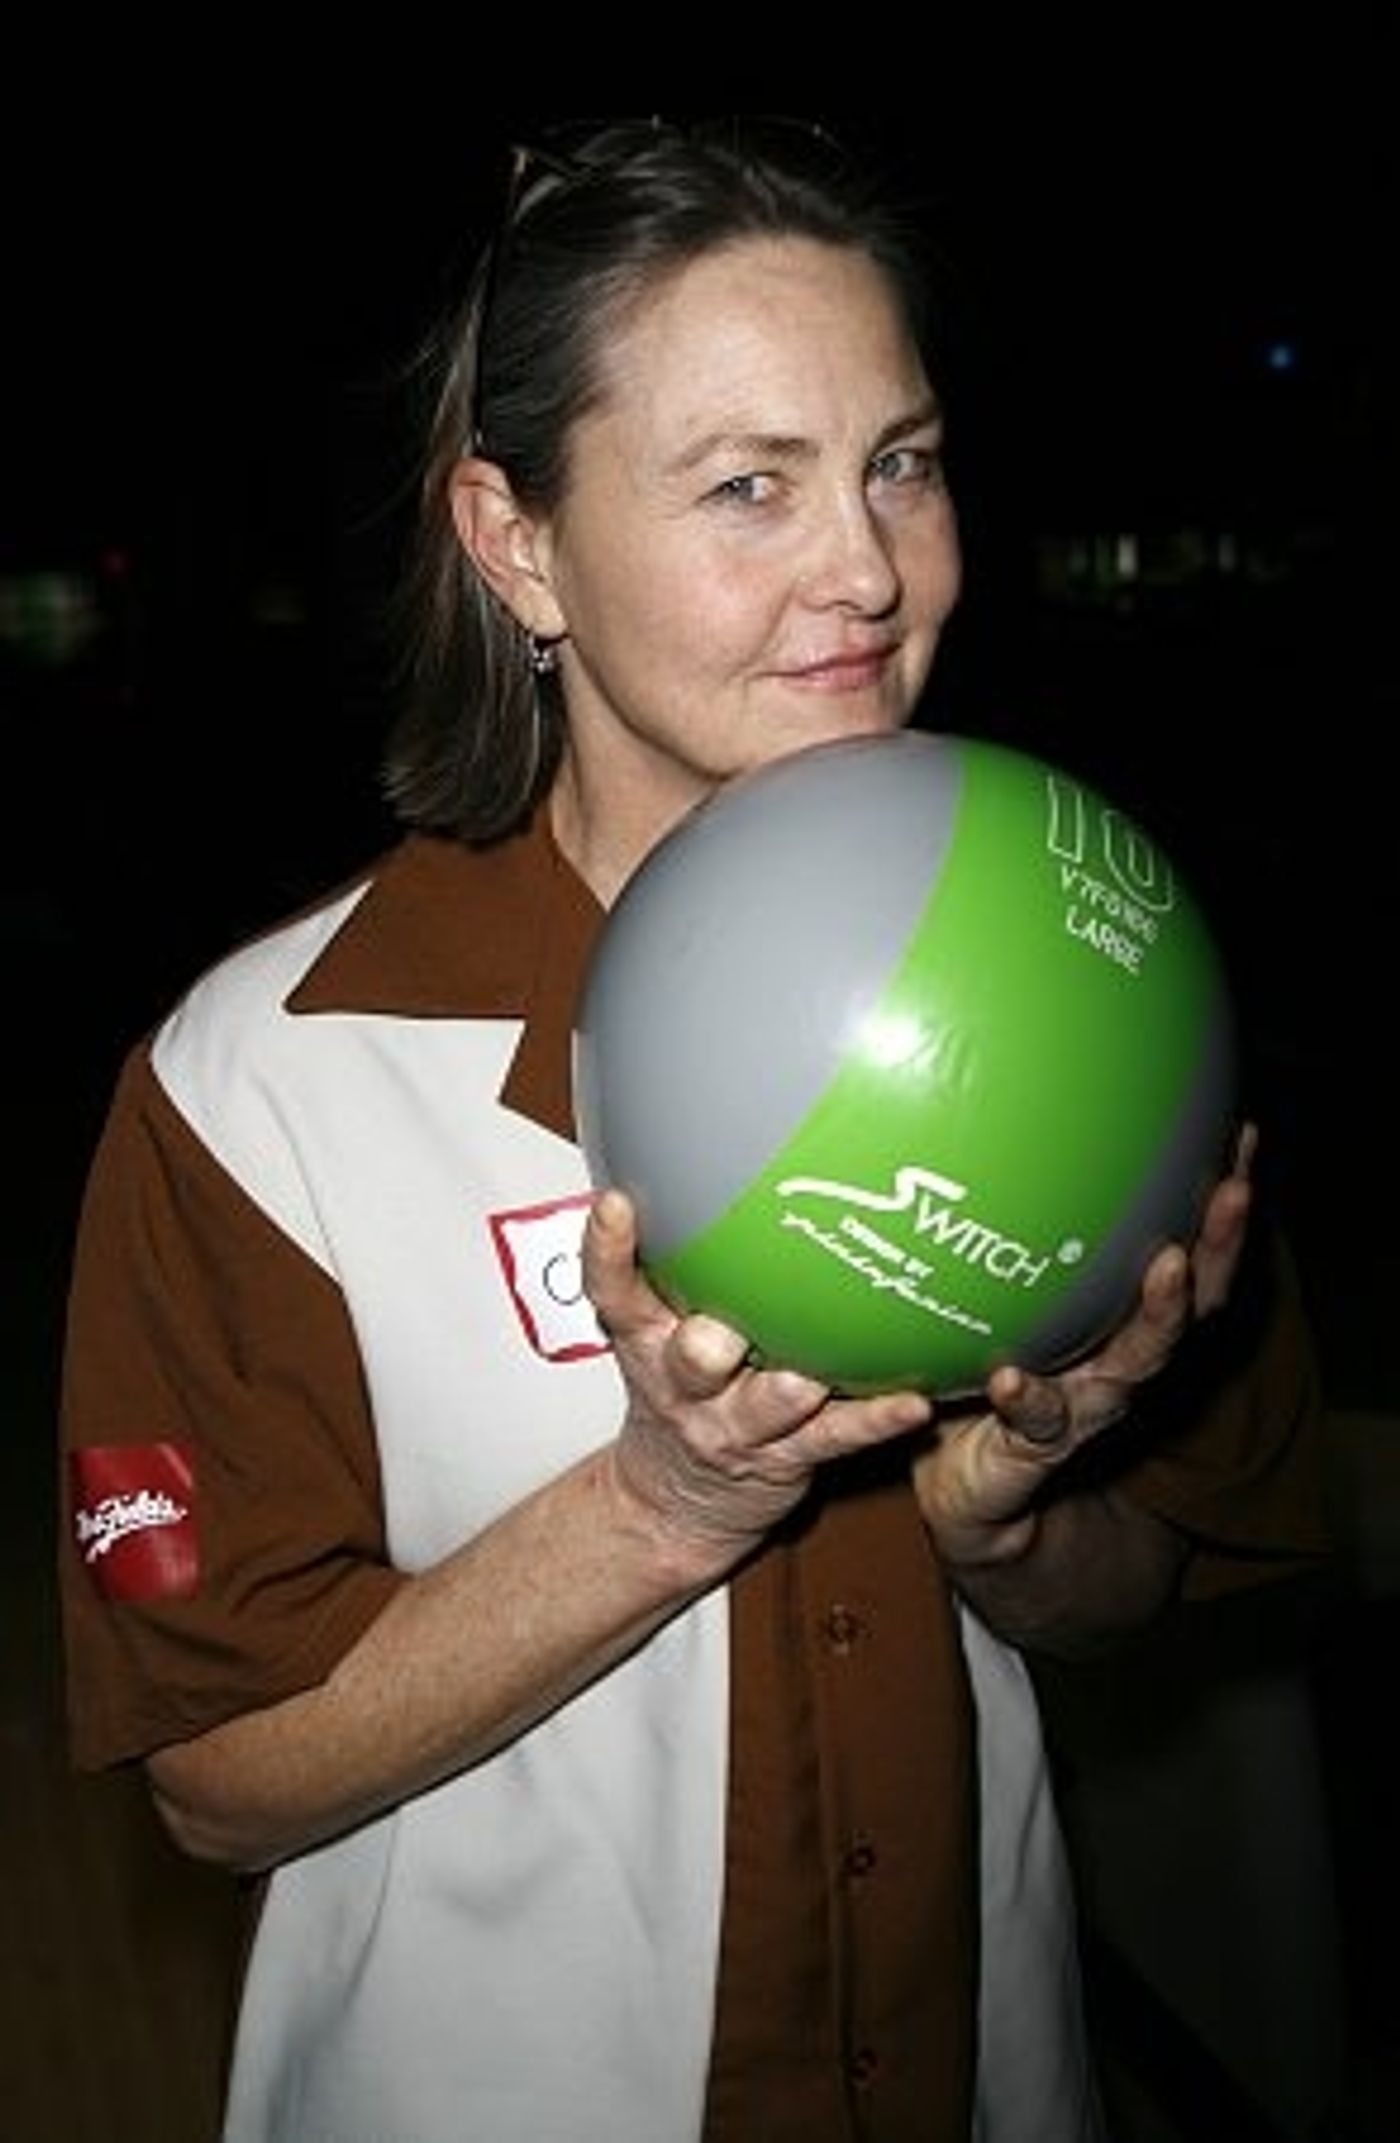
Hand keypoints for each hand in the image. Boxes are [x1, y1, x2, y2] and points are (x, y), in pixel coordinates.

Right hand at [582, 1188, 930, 1576]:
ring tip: (809, 1376)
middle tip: (718, 1337)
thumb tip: (707, 1154)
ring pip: (762, 1406)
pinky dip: (874, 1419)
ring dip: (784, 1391)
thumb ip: (674, 1262)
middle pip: (689, 1361)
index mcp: (649, 1341)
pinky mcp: (783, 1457)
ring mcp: (733, 1425)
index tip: (618, 1204)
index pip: (615, 1291)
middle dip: (701, 1348)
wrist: (677, 1500)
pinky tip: (911, 1401)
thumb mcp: (655, 1329)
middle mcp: (685, 1383)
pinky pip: (834, 1437)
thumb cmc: (683, 1390)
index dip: (607, 1250)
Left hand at [913, 1125, 1256, 1571]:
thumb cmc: (985, 1385)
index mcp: (1122, 1327)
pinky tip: (1013, 1378)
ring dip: (1161, 1313)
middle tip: (1235, 1189)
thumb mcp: (1002, 1312)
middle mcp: (1121, 1363)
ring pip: (1138, 1361)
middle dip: (1219, 1244)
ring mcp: (1086, 1408)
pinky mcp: (1034, 1450)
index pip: (1188, 1255)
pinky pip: (1037, 1423)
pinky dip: (1029, 1399)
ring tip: (1169, 1265)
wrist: (974, 1500)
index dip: (1217, 1204)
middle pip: (1192, 1301)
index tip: (1243, 1137)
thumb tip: (990, 1140)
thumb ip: (1004, 1248)